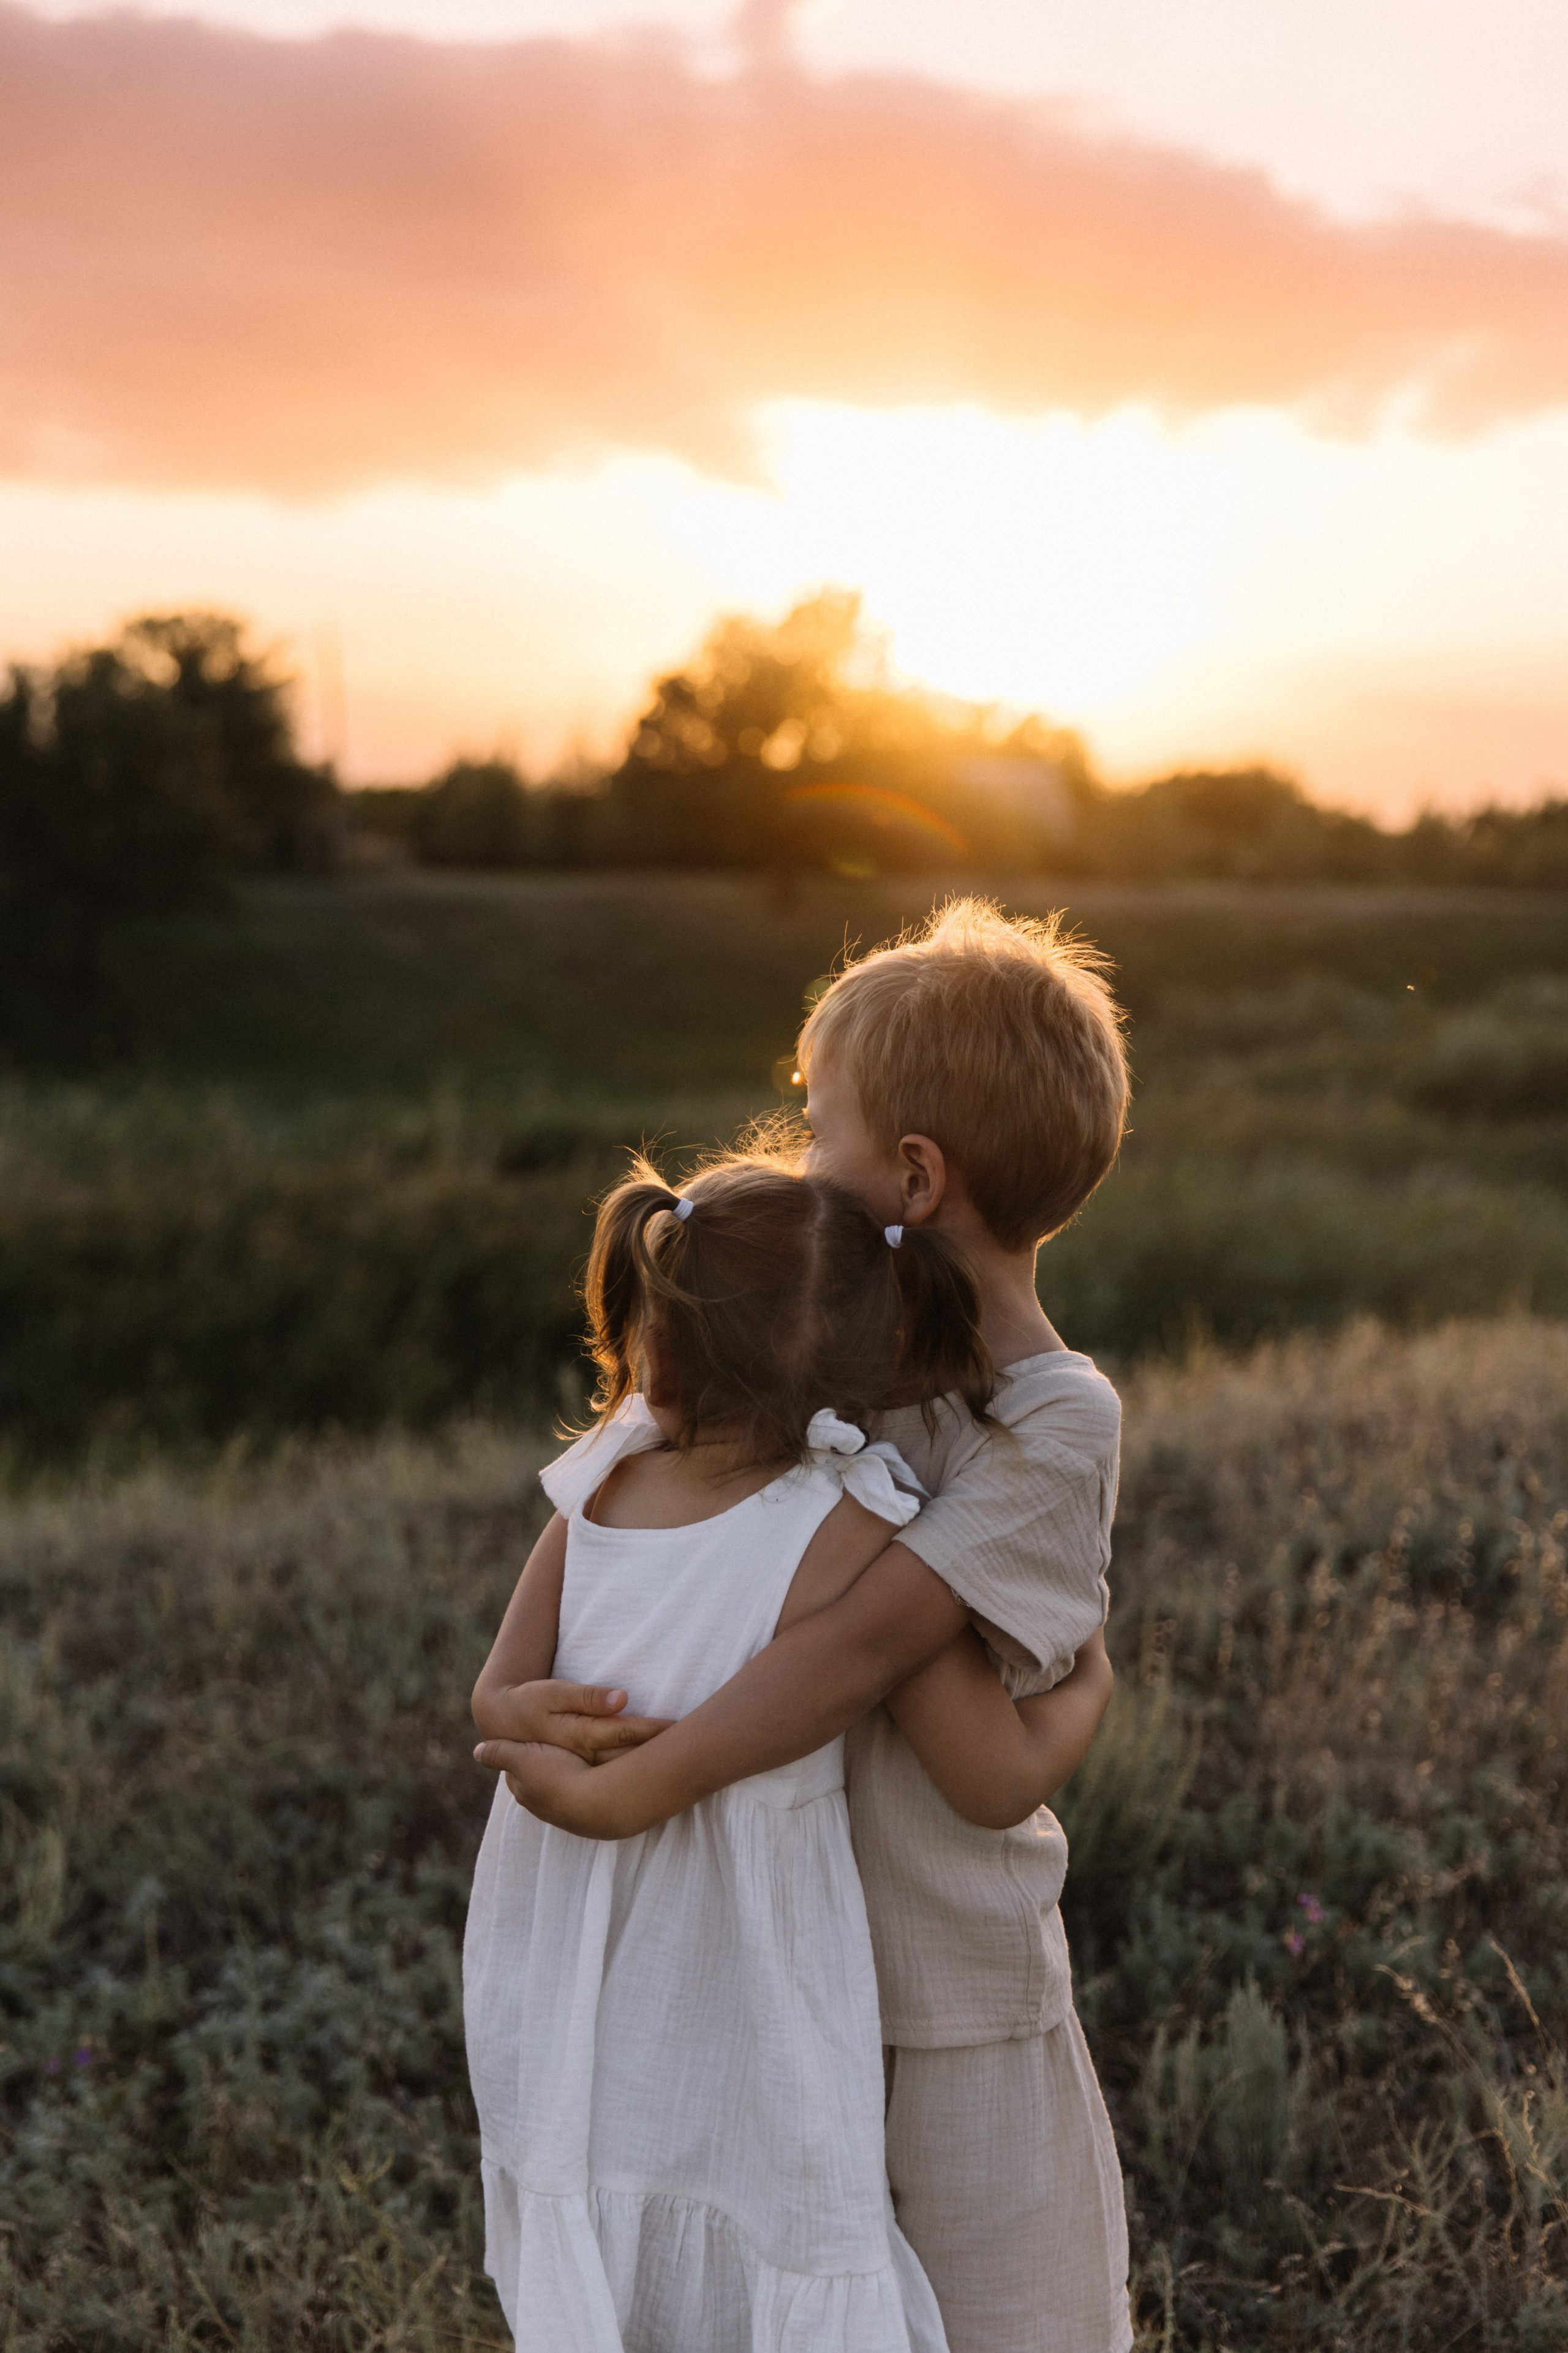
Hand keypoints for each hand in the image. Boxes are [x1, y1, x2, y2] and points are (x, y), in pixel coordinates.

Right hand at [471, 1675, 671, 1757]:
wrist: (504, 1724)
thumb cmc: (532, 1703)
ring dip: (653, 1765)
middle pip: (629, 1758)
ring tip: (687, 1758)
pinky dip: (637, 1774)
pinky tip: (661, 1771)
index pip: (624, 1734)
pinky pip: (614, 1777)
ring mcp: (582, 1773)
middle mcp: (583, 1761)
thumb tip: (622, 1699)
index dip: (652, 1731)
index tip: (679, 1727)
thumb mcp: (554, 1695)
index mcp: (579, 1737)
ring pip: (624, 1771)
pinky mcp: (581, 1776)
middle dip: (660, 1752)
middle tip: (696, 1744)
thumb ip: (588, 1697)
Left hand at [474, 1737, 634, 1838]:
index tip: (528, 1740)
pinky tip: (595, 1772)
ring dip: (566, 1776)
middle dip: (542, 1767)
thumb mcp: (521, 1757)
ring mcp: (567, 1814)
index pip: (516, 1772)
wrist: (598, 1802)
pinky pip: (584, 1795)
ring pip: (562, 1790)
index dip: (519, 1754)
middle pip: (538, 1782)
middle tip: (553, 1746)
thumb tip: (477, 1751)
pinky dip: (586, 1784)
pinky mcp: (590, 1816)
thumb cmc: (557, 1775)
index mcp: (524, 1791)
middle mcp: (542, 1807)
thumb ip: (499, 1753)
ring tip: (577, 1756)